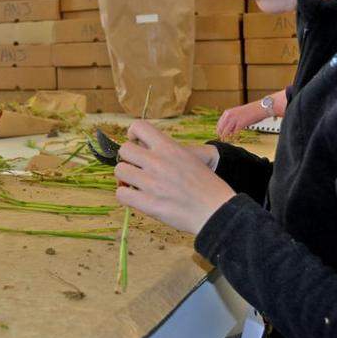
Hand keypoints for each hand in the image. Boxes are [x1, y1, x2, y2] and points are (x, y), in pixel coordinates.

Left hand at [114, 120, 234, 234]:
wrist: (217, 211)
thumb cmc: (207, 186)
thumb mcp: (189, 159)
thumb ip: (167, 153)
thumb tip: (144, 150)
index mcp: (169, 148)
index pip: (138, 126)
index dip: (133, 135)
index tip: (137, 144)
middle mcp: (157, 162)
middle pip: (124, 149)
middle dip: (128, 159)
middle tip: (137, 169)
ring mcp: (151, 183)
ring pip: (119, 170)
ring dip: (125, 177)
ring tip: (136, 184)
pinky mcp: (148, 203)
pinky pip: (121, 193)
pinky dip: (126, 195)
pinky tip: (136, 198)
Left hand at [216, 101, 264, 139]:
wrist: (258, 108)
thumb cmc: (250, 111)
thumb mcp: (237, 113)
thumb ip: (232, 120)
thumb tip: (229, 130)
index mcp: (227, 112)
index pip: (219, 123)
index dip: (218, 130)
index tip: (219, 134)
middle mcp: (229, 115)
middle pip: (221, 128)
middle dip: (221, 134)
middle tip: (221, 139)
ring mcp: (234, 119)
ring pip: (226, 131)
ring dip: (226, 137)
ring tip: (225, 140)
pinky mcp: (240, 123)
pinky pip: (235, 133)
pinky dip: (234, 137)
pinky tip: (234, 139)